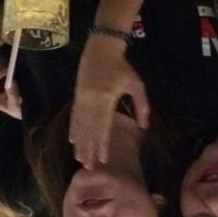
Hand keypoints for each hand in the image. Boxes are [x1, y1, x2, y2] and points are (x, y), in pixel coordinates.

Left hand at [0, 55, 21, 118]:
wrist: (28, 108)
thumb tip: (11, 81)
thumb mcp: (18, 106)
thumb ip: (13, 95)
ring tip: (12, 62)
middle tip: (9, 62)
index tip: (7, 69)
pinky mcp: (0, 72)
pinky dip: (2, 59)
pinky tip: (11, 61)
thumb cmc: (22, 109)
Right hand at [69, 37, 148, 169]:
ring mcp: (81, 99)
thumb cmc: (122, 67)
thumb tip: (145, 126)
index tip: (103, 159)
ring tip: (79, 159)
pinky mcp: (76, 96)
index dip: (102, 144)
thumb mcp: (136, 84)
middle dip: (89, 150)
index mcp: (105, 98)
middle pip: (89, 130)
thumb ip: (141, 105)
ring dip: (79, 143)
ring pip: (79, 125)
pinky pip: (74, 116)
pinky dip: (73, 130)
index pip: (103, 126)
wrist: (101, 49)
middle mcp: (90, 101)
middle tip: (88, 168)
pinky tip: (72, 141)